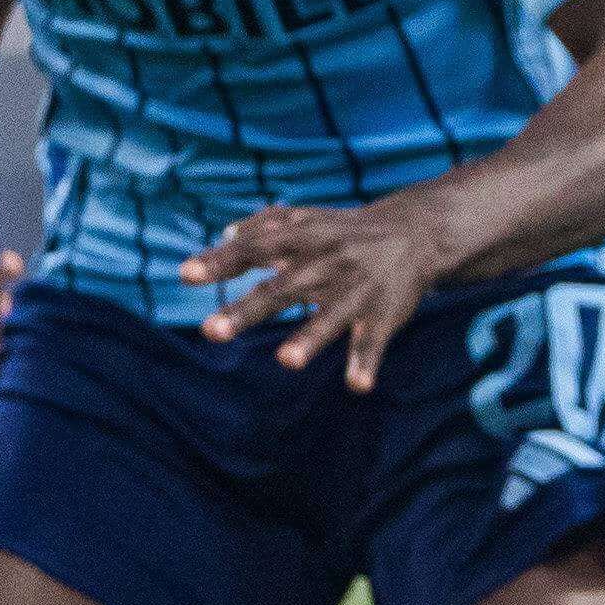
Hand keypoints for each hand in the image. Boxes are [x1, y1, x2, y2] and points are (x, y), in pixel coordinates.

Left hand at [185, 198, 452, 387]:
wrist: (419, 233)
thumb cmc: (347, 230)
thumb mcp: (308, 218)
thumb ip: (265, 226)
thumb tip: (225, 234)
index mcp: (304, 237)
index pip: (255, 248)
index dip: (221, 261)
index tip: (186, 275)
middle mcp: (328, 262)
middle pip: (283, 288)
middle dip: (247, 310)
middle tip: (210, 331)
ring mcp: (357, 290)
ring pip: (331, 317)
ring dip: (309, 338)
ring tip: (286, 361)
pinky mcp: (384, 315)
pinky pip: (373, 341)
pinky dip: (365, 363)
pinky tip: (356, 386)